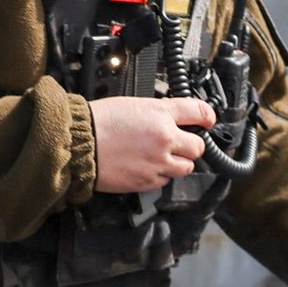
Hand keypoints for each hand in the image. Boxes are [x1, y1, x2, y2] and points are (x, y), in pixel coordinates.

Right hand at [90, 96, 217, 192]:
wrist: (79, 144)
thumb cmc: (98, 122)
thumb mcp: (133, 105)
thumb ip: (157, 113)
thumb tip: (170, 119)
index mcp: (161, 114)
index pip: (199, 111)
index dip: (207, 116)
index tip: (208, 120)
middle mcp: (165, 138)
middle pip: (198, 146)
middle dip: (192, 145)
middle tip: (182, 143)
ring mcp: (159, 162)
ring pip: (187, 167)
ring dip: (179, 162)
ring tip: (164, 157)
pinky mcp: (148, 181)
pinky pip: (166, 181)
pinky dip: (161, 175)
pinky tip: (148, 167)